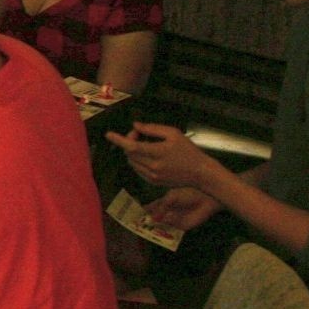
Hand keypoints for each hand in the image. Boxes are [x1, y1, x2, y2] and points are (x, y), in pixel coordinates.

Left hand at [104, 121, 224, 189]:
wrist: (199, 173)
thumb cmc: (188, 151)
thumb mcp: (173, 134)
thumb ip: (153, 129)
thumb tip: (136, 126)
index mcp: (158, 153)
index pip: (132, 147)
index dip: (119, 140)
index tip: (109, 134)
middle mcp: (153, 167)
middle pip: (130, 153)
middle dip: (130, 142)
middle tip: (140, 134)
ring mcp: (152, 176)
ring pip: (132, 162)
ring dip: (133, 152)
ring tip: (147, 145)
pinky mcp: (152, 182)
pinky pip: (138, 169)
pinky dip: (138, 160)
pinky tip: (150, 155)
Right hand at [144, 187, 222, 231]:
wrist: (205, 199)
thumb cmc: (188, 193)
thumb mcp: (171, 197)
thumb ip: (161, 207)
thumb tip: (152, 219)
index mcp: (163, 203)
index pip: (150, 208)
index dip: (142, 212)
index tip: (133, 216)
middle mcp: (167, 212)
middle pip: (154, 219)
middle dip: (146, 223)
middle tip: (137, 227)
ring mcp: (174, 220)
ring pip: (161, 227)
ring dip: (154, 229)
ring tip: (146, 231)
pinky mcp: (182, 227)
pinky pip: (171, 231)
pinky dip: (165, 233)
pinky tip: (159, 232)